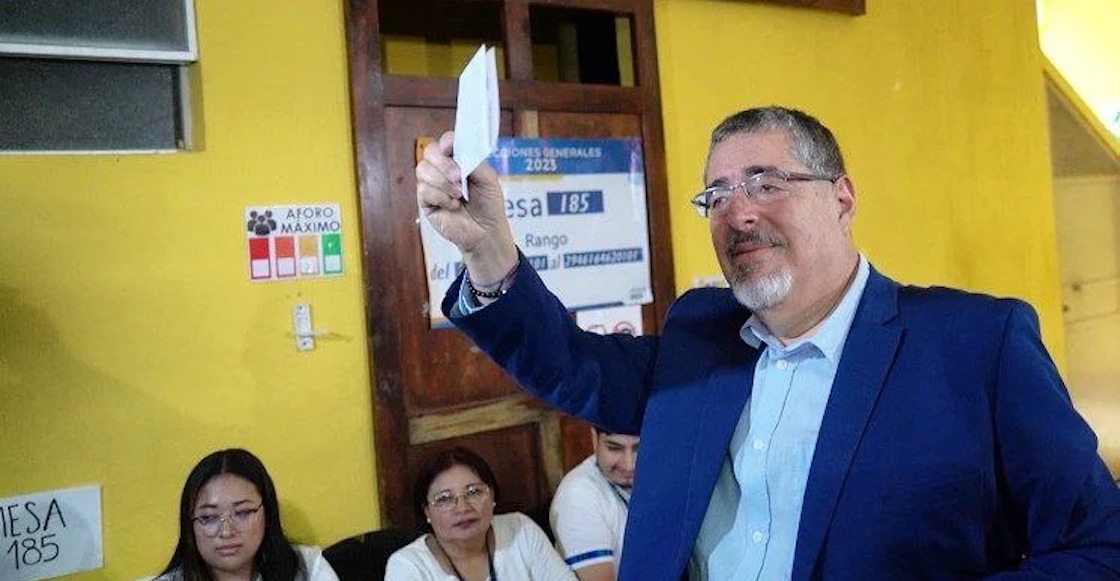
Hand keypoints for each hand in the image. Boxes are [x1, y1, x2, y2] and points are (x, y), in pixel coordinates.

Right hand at [416, 131, 517, 282]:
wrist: (487, 232)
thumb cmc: (489, 205)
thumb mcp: (488, 178)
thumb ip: (473, 161)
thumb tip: (456, 150)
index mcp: (458, 160)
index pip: (445, 142)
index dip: (446, 142)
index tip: (451, 148)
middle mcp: (442, 170)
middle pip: (429, 152)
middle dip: (443, 163)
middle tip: (458, 177)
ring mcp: (432, 185)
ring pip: (423, 170)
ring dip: (443, 182)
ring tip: (460, 195)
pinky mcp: (426, 202)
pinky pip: (424, 190)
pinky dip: (441, 197)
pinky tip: (453, 206)